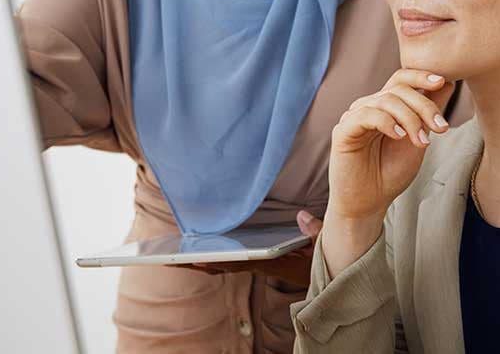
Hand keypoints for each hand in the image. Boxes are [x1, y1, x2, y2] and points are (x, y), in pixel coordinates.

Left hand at [174, 210, 323, 287]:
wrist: (333, 283)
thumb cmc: (330, 262)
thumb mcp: (327, 247)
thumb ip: (316, 232)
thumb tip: (302, 216)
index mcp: (271, 264)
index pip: (238, 262)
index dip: (215, 260)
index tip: (193, 258)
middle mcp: (260, 267)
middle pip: (221, 267)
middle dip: (194, 265)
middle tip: (166, 260)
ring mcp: (259, 265)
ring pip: (223, 266)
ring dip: (199, 263)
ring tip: (173, 256)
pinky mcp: (260, 262)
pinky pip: (231, 261)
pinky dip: (213, 257)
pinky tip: (199, 250)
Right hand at [319, 70, 453, 277]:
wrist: (369, 203)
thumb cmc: (391, 173)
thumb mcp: (418, 140)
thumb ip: (428, 113)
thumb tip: (448, 82)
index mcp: (385, 106)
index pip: (401, 78)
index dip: (421, 75)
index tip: (443, 81)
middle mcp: (369, 106)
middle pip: (398, 88)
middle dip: (425, 106)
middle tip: (441, 129)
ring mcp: (354, 116)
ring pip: (386, 100)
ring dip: (411, 119)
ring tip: (422, 142)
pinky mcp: (343, 130)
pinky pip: (367, 115)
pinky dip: (388, 123)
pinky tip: (400, 137)